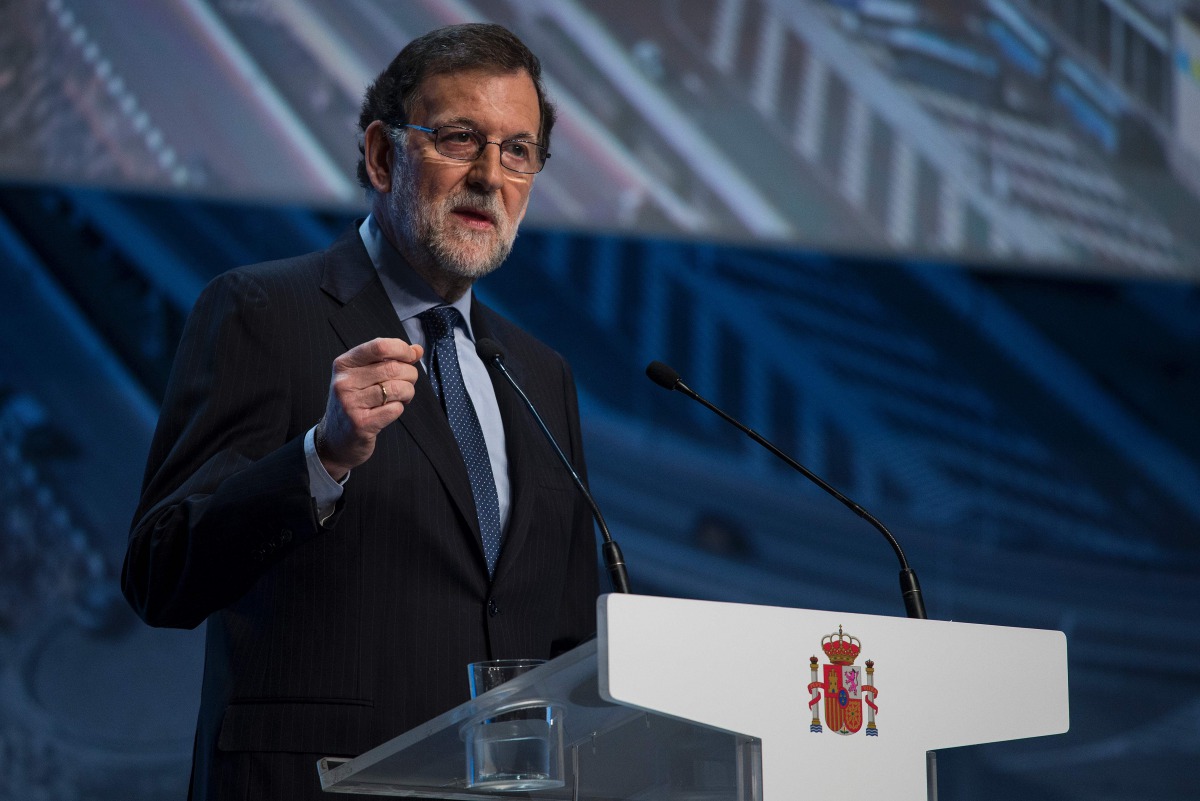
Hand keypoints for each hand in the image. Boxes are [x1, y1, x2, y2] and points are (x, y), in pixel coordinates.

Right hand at [314, 338, 423, 479]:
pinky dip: (399, 409)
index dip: (402, 349)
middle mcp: (344, 382)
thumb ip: (389, 360)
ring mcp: (350, 403)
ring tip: (402, 397)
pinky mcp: (360, 424)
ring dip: (408, 392)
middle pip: (393, 368)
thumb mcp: (364, 377)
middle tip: (408, 383)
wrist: (335, 439)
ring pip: (397, 388)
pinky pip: (395, 409)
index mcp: (344, 364)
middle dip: (410, 374)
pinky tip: (390, 411)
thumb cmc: (355, 403)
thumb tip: (417, 350)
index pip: (379, 346)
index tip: (411, 356)